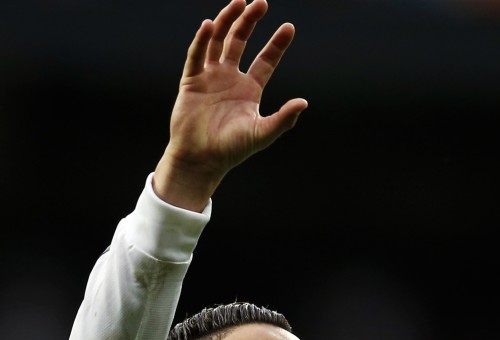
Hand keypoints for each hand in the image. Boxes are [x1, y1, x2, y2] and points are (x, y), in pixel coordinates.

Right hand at [153, 0, 307, 210]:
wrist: (202, 159)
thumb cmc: (233, 149)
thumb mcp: (263, 133)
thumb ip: (284, 119)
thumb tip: (304, 102)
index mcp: (250, 89)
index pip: (266, 60)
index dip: (277, 44)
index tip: (289, 27)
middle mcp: (230, 78)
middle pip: (241, 42)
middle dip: (251, 22)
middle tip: (261, 2)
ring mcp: (210, 77)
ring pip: (219, 41)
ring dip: (228, 21)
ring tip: (239, 2)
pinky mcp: (191, 80)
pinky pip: (197, 55)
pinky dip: (203, 40)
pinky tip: (210, 25)